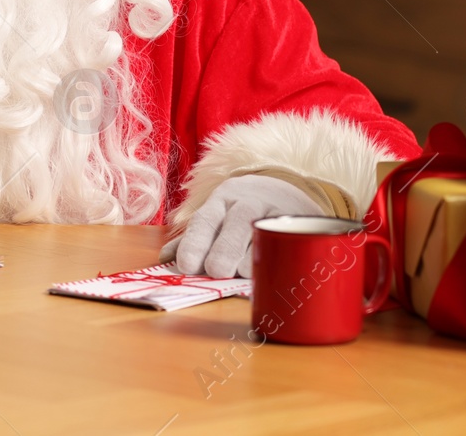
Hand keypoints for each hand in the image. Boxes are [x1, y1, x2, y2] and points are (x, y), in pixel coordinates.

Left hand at [170, 175, 322, 277]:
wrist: (282, 189)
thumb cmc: (239, 212)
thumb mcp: (215, 217)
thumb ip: (192, 240)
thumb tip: (165, 260)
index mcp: (220, 201)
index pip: (205, 220)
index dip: (194, 242)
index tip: (186, 265)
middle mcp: (248, 203)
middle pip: (237, 222)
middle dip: (225, 248)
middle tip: (217, 271)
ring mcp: (275, 211)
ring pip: (265, 231)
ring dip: (253, 257)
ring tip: (243, 274)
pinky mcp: (300, 222)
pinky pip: (290, 241)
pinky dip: (282, 260)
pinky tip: (274, 275)